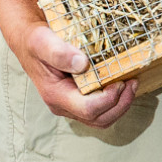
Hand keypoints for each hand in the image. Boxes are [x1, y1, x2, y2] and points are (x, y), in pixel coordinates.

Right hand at [13, 20, 135, 127]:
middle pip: (100, 120)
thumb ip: (59, 52)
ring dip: (121, 104)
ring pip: (102, 119)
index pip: (89, 109)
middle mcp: (64, 105)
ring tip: (131, 83)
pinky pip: (101, 109)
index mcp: (56, 95)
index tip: (120, 80)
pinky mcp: (78, 99)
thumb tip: (82, 63)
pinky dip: (116, 100)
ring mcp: (71, 105)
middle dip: (121, 104)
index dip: (109, 99)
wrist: (28, 42)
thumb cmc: (35, 41)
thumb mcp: (42, 41)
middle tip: (133, 82)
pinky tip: (122, 82)